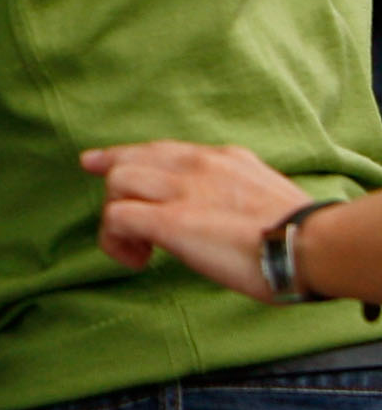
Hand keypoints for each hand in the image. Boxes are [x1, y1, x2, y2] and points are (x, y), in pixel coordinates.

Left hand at [82, 141, 322, 301]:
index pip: (160, 149)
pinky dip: (116, 240)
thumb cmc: (300, 234)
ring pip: (117, 183)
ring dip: (117, 219)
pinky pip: (117, 217)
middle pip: (128, 161)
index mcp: (222, 159)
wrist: (313, 245)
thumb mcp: (263, 194)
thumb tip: (220, 211)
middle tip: (119, 227)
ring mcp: (180, 190)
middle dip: (114, 190)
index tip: (96, 162)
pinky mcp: (169, 220)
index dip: (123, 155)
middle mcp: (197, 165)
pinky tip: (138, 260)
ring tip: (141, 251)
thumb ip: (234, 192)